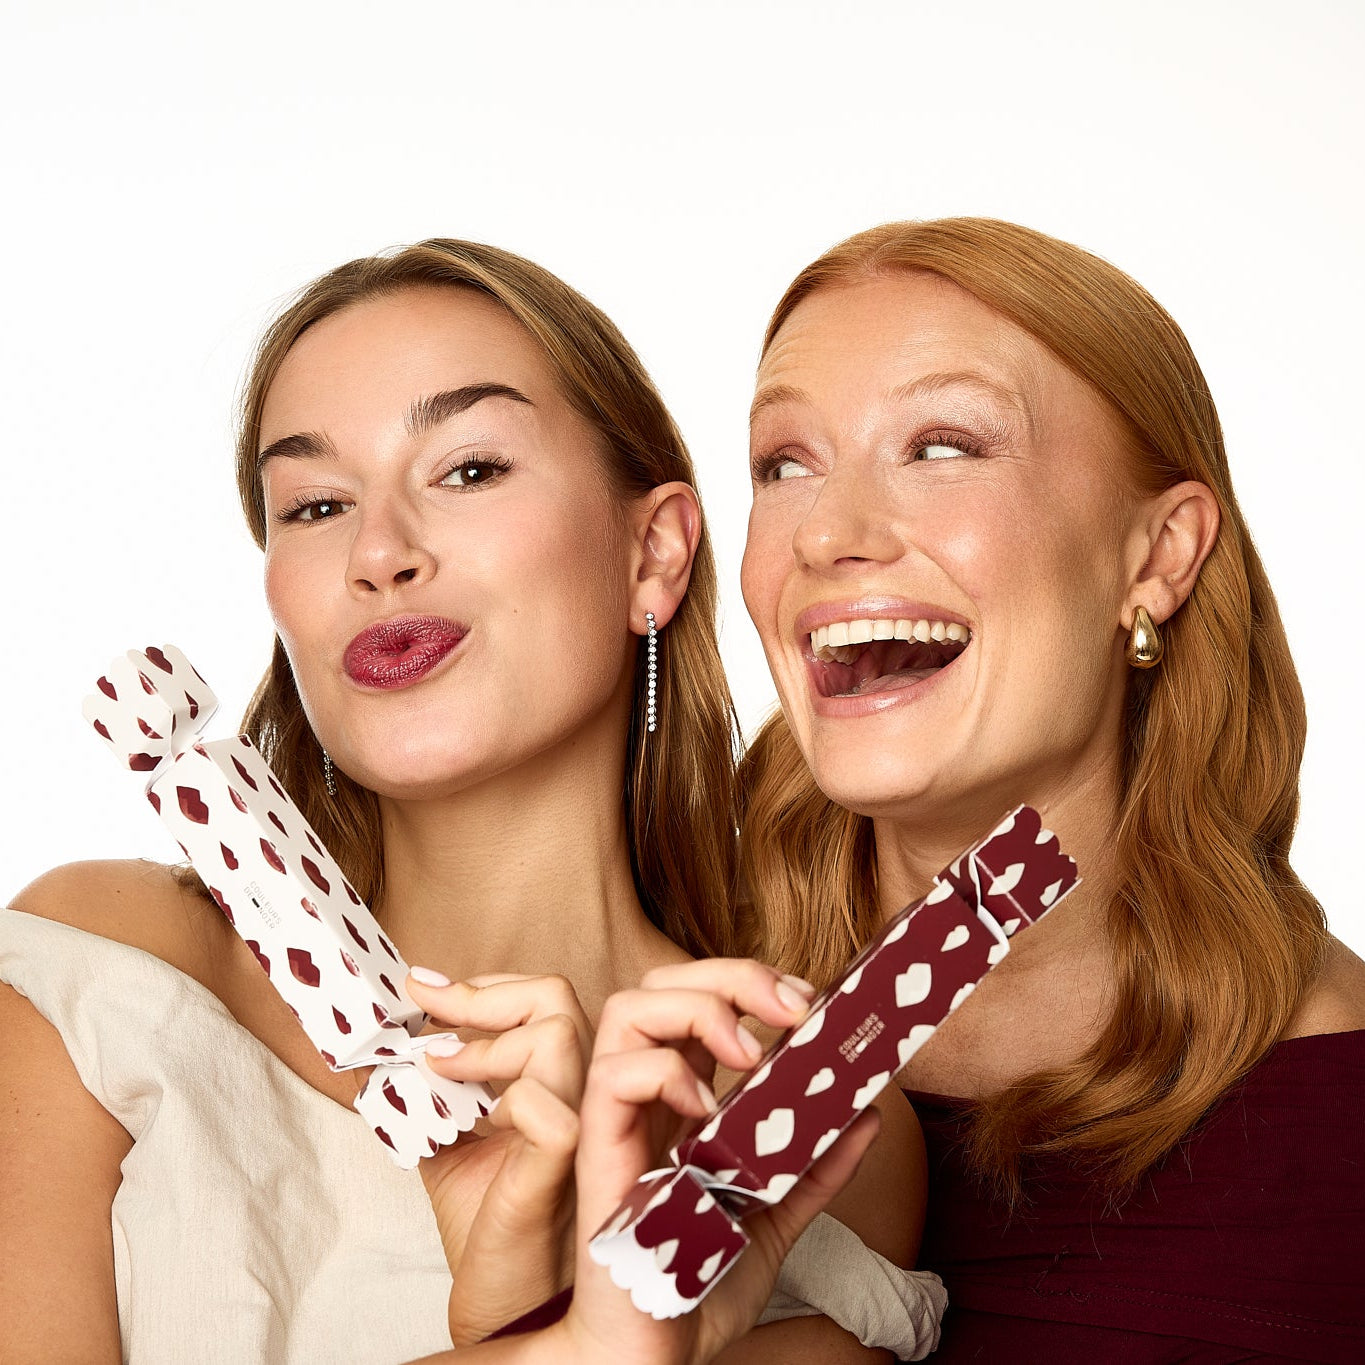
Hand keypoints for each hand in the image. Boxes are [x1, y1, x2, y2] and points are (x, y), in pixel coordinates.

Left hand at [406, 971, 591, 1344]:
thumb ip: (427, 1087)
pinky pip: (543, 1104)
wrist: (503, 1296)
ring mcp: (579, 1122)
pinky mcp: (563, 1163)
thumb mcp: (446, 1136)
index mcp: (556, 1075)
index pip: (538, 996)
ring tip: (440, 1064)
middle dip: (481, 992)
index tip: (419, 987)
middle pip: (555, 996)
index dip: (479, 984)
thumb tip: (376, 1043)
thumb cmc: (487, 1219)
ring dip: (484, 1040)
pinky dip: (498, 1095)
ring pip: (558, 1034)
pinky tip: (469, 1119)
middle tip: (424, 1002)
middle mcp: (578, 1089)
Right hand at [548, 960, 881, 1364]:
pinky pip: (614, 1075)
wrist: (651, 1363)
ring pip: (629, 1009)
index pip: (696, 1000)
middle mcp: (645, 1098)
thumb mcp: (774, 1221)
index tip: (808, 1004)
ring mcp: (618, 1120)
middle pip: (662, 984)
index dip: (748, 982)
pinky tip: (706, 1108)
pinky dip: (666, 1070)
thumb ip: (815, 1168)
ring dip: (699, 1007)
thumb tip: (868, 1116)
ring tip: (751, 1051)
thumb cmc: (695, 1290)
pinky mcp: (598, 1152)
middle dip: (731, 974)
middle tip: (794, 1008)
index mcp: (680, 1103)